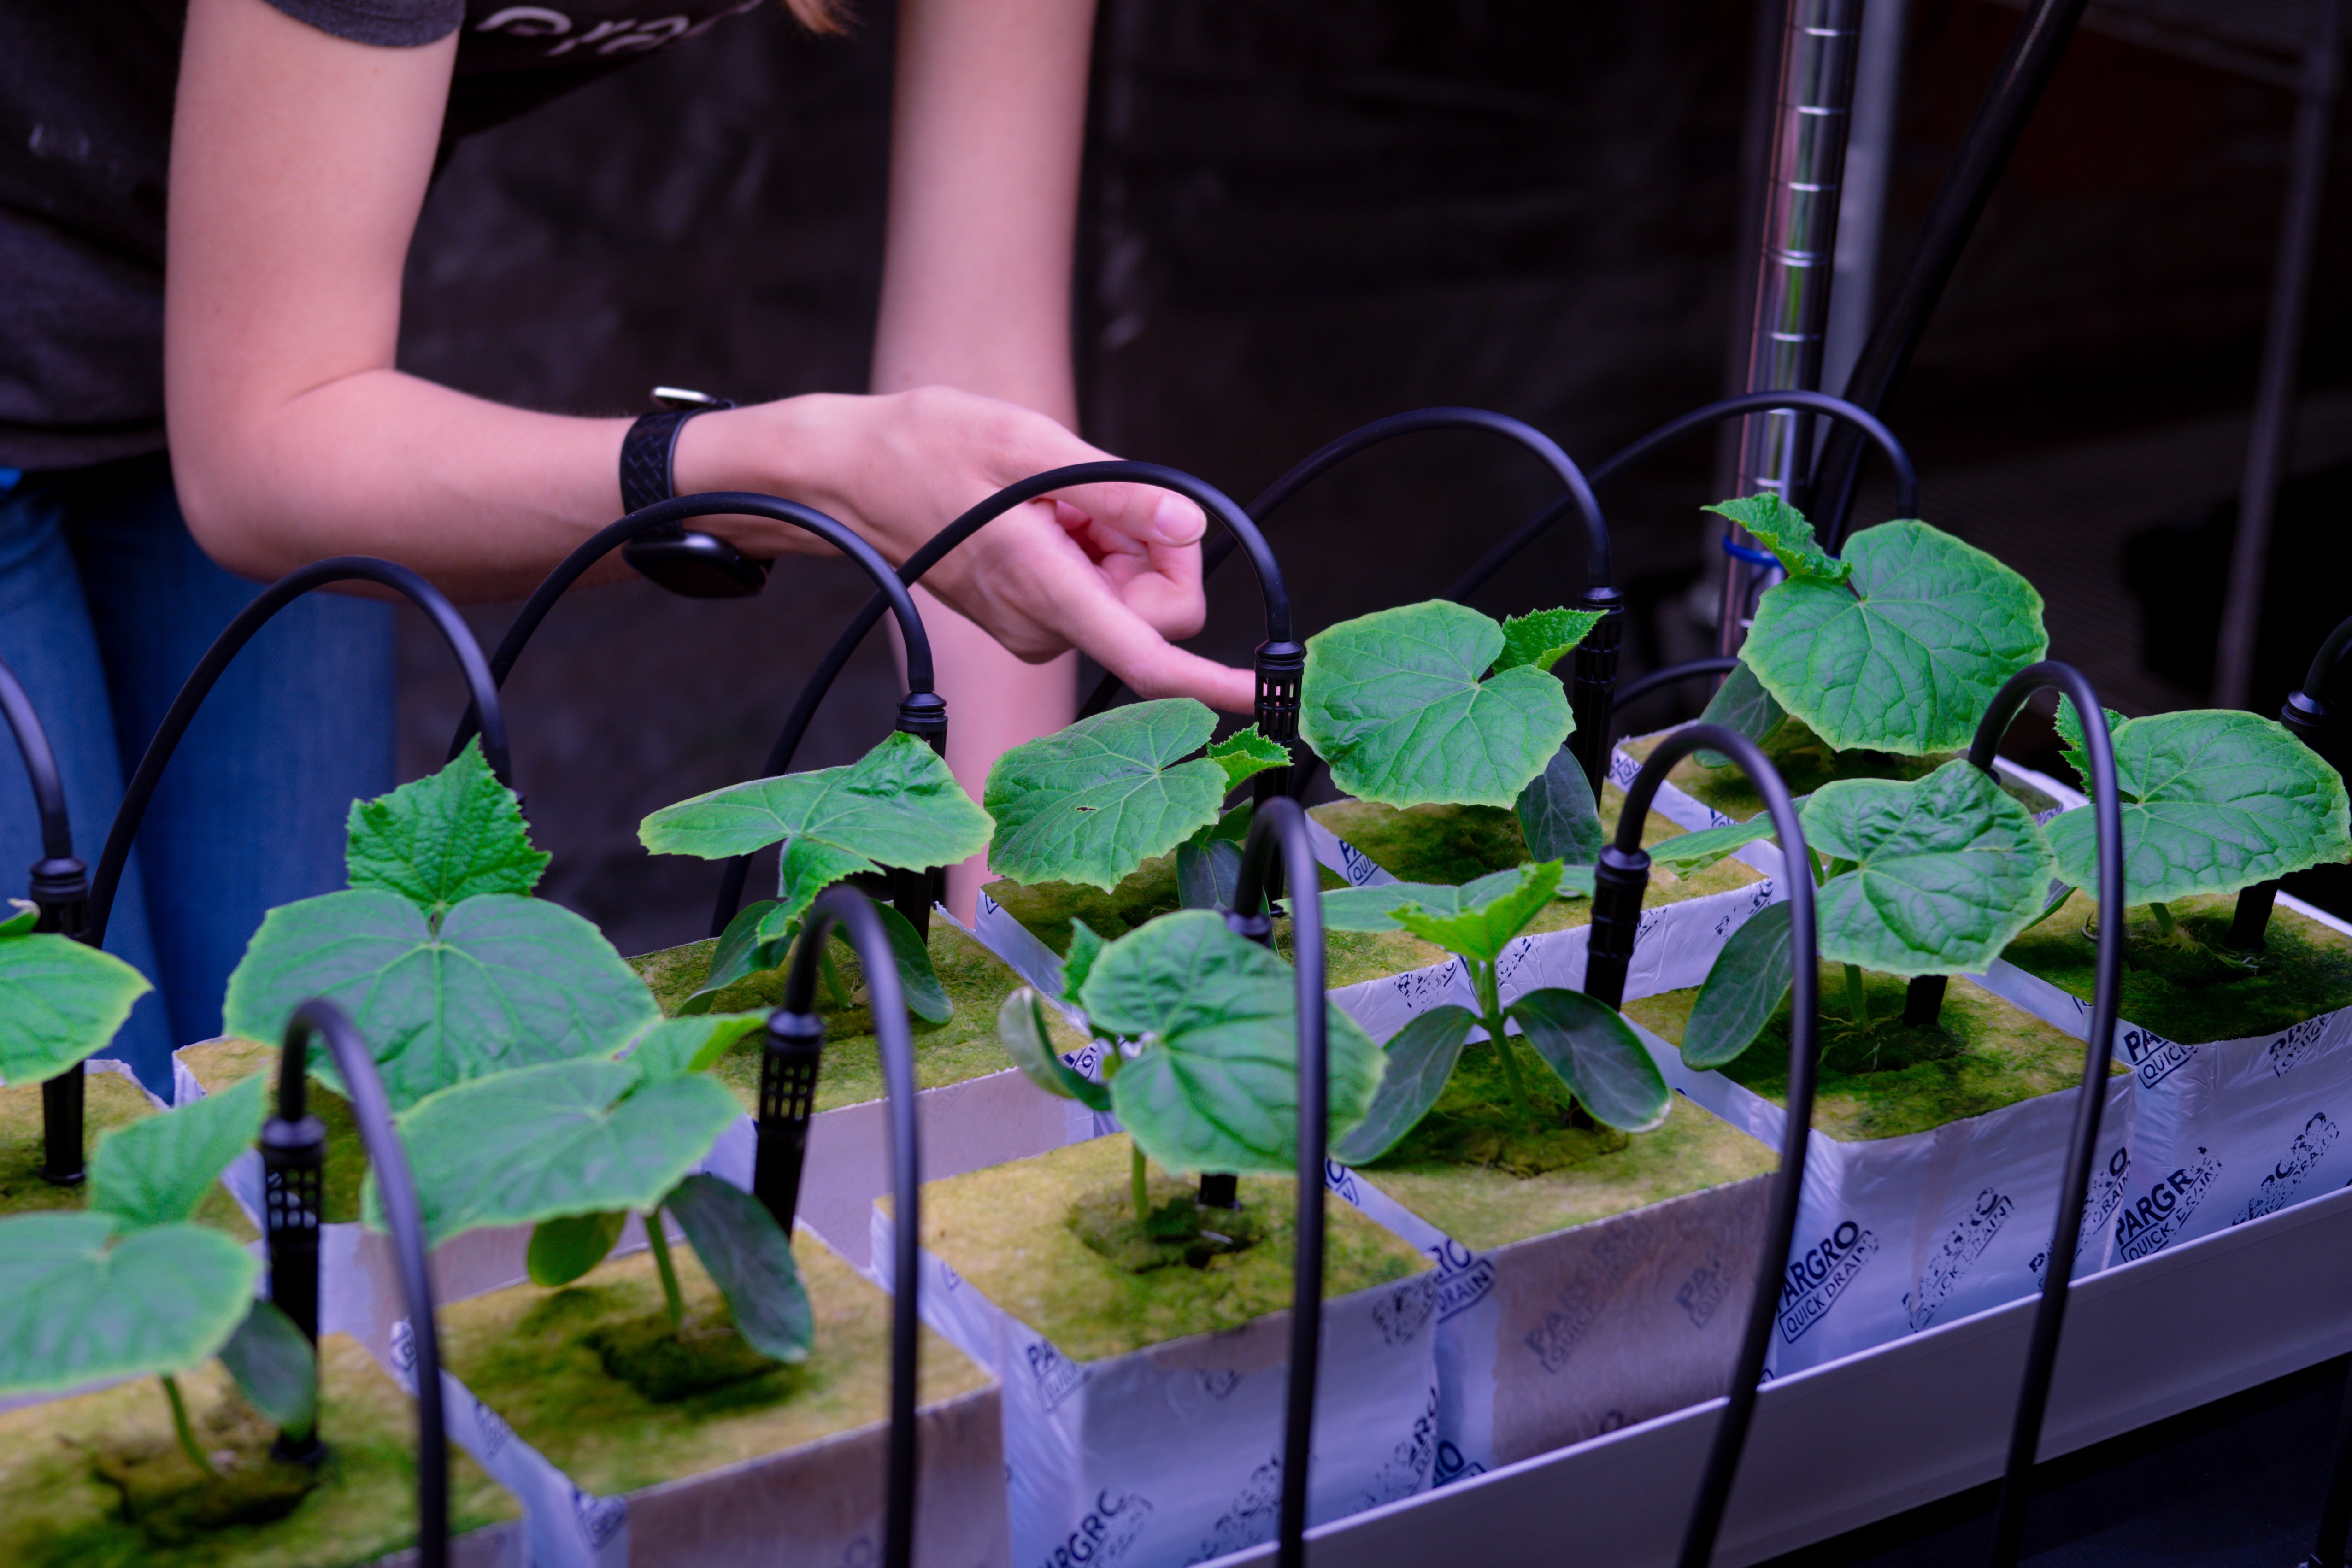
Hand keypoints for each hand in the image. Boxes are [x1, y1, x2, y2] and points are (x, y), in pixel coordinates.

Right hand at [677, 386, 1255, 711]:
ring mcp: (1037, 629)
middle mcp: (1045, 627)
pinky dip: (1091, 546)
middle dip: (1150, 544)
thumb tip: (1188, 523)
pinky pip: (1101, 589)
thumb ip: (1115, 492)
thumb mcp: (1027, 444)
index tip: (1260, 693)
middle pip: (1159, 605)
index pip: (1147, 655)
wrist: (853, 473)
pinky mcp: (1034, 620)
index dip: (1212, 680)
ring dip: (1114, 539)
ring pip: (1132, 594)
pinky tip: (1043, 517)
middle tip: (1088, 496)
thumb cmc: (929, 446)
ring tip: (1052, 503)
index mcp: (1046, 590)